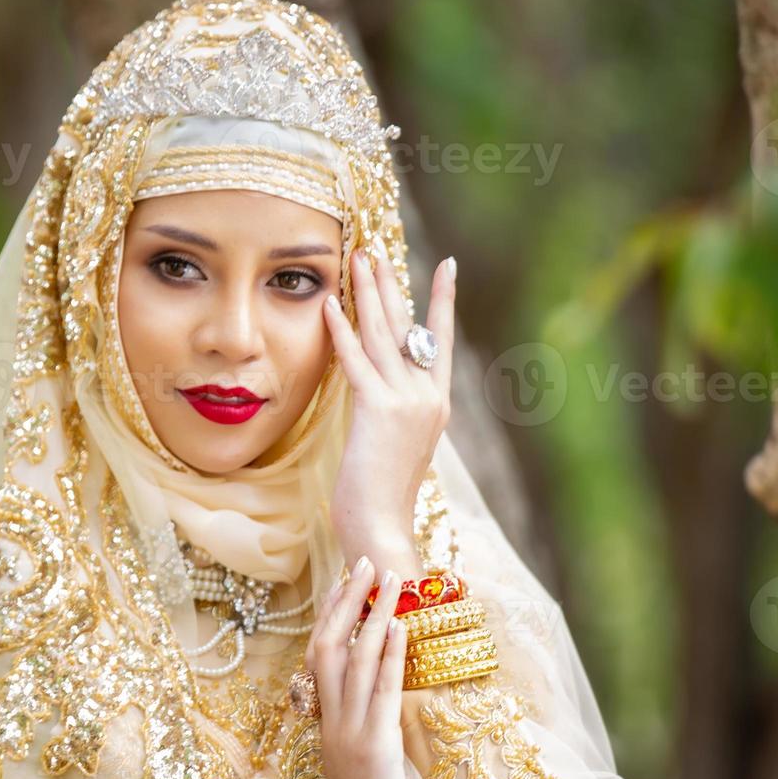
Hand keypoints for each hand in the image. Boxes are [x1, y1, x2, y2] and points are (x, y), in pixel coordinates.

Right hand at [304, 554, 413, 778]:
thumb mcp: (358, 763)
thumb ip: (363, 727)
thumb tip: (382, 697)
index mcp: (324, 723)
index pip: (320, 656)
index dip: (330, 615)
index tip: (343, 582)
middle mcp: (330, 720)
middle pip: (328, 644)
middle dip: (346, 600)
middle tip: (363, 561)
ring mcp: (349, 731)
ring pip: (354, 659)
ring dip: (374, 614)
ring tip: (391, 580)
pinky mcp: (374, 746)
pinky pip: (379, 690)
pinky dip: (388, 654)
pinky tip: (399, 626)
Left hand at [323, 249, 456, 567]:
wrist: (382, 528)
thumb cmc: (381, 500)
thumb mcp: (395, 449)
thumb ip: (392, 415)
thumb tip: (376, 393)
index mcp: (437, 405)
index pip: (441, 341)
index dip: (442, 301)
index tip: (448, 266)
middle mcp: (428, 397)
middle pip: (407, 328)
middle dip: (390, 286)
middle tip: (375, 251)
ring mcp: (406, 402)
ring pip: (384, 335)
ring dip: (367, 293)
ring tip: (356, 259)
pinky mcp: (378, 410)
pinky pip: (356, 360)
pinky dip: (341, 329)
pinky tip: (330, 304)